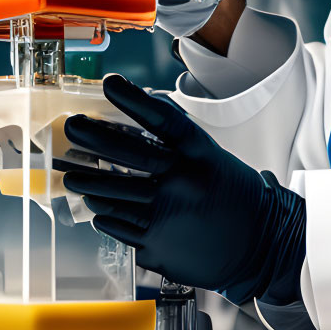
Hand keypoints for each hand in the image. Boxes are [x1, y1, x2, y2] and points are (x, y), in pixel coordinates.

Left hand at [63, 74, 306, 305]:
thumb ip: (177, 144)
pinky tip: (99, 208)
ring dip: (89, 183)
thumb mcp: (211, 159)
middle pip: (130, 155)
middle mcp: (183, 182)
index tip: (110, 83)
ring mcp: (168, 216)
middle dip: (94, 138)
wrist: (258, 244)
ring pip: (115, 196)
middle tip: (72, 128)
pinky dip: (105, 215)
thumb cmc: (231, 194)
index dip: (135, 99)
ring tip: (72, 176)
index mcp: (200, 155)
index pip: (163, 120)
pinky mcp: (156, 247)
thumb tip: (140, 118)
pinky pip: (119, 227)